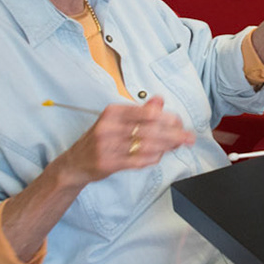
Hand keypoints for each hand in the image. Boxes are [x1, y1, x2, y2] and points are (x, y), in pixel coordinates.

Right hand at [63, 99, 194, 182]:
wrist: (74, 164)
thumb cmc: (100, 139)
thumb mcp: (116, 120)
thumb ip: (139, 111)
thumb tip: (159, 99)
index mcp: (113, 112)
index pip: (147, 113)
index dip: (167, 118)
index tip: (179, 122)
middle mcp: (109, 127)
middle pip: (150, 129)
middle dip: (173, 134)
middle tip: (188, 137)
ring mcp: (107, 146)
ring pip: (146, 145)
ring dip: (167, 146)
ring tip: (178, 145)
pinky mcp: (108, 163)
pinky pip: (138, 160)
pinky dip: (153, 158)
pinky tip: (160, 155)